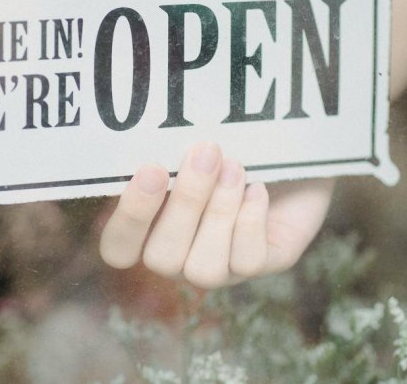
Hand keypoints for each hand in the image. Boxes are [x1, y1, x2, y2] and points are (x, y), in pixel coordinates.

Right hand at [98, 143, 333, 288]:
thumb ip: (165, 150)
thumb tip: (148, 137)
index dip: (129, 219)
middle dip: (185, 204)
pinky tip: (258, 188)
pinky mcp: (262, 263)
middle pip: (161, 259)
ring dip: (219, 214)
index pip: (118, 249)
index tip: (151, 169)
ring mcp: (220, 267)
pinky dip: (251, 220)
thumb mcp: (190, 141)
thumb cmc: (226, 139)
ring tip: (235, 168)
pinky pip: (248, 261)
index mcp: (148, 228)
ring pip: (204, 270)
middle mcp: (179, 256)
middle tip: (205, 153)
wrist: (289, 144)